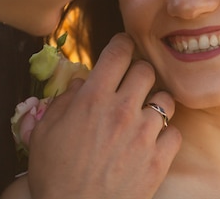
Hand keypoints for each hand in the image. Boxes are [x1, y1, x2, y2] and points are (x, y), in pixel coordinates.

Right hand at [25, 33, 179, 198]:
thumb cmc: (55, 176)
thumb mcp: (44, 132)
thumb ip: (62, 100)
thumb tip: (79, 83)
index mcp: (93, 99)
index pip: (118, 52)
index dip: (122, 43)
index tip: (123, 46)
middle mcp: (122, 111)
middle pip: (146, 70)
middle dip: (138, 72)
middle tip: (131, 83)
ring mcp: (144, 135)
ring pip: (166, 99)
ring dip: (155, 102)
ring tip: (144, 112)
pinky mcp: (158, 160)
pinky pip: (175, 132)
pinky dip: (166, 133)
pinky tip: (153, 139)